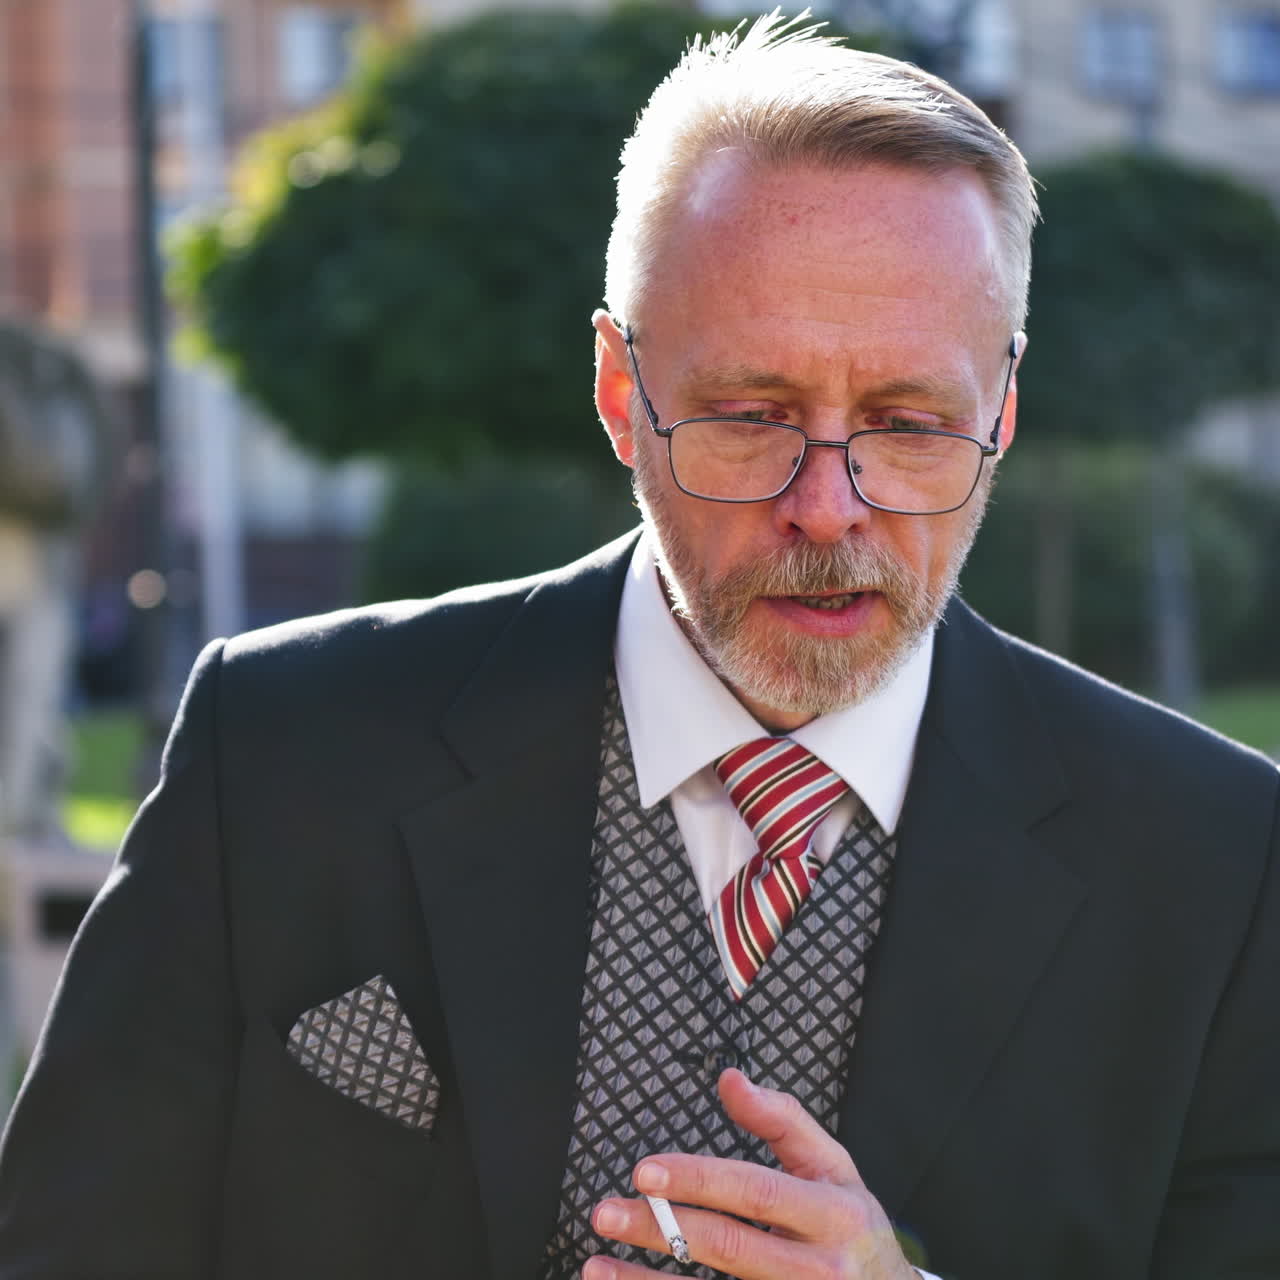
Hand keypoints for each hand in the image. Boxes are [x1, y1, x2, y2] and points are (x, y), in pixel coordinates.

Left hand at [585, 1069, 916, 1279]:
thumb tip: (730, 1078)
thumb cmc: (852, 1226)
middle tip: (606, 1212)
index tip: (645, 1171)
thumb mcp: (833, 1165)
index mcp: (832, 1214)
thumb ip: (782, 1119)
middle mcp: (818, 1268)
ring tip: (597, 1264)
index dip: (699, 1181)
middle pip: (728, 1246)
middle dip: (661, 1227)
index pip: (756, 1192)